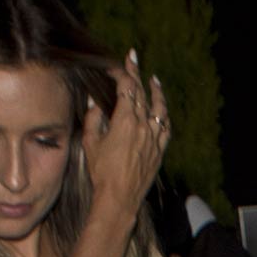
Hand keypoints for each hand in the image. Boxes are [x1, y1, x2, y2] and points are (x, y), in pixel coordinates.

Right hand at [83, 48, 169, 220]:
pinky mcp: (159, 152)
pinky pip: (166, 128)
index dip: (121, 72)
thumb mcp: (91, 143)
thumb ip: (93, 119)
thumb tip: (94, 103)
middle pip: (141, 93)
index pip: (126, 87)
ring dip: (156, 91)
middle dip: (136, 73)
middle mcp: (143, 126)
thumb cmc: (102, 172)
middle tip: (133, 57)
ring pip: (159, 108)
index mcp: (125, 120)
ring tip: (154, 79)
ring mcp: (154, 139)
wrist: (120, 198)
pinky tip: (162, 110)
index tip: (115, 64)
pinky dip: (164, 115)